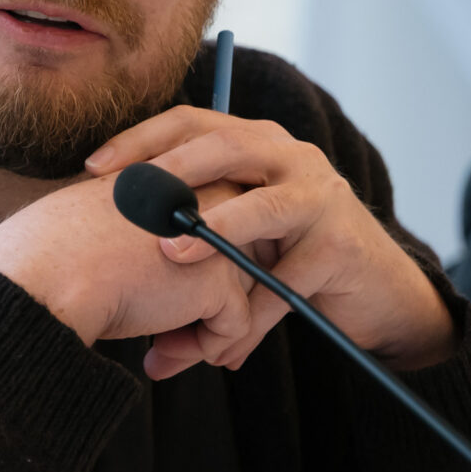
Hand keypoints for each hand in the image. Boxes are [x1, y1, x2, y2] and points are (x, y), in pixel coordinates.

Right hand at [0, 175, 269, 377]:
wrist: (45, 273)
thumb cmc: (55, 252)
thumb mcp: (110, 228)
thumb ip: (145, 239)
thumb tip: (166, 280)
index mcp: (174, 177)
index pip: (209, 232)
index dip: (192, 278)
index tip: (166, 310)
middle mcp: (206, 196)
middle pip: (231, 264)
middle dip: (206, 313)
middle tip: (167, 347)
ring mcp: (218, 238)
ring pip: (238, 298)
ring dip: (200, 336)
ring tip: (161, 357)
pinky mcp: (219, 280)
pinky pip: (233, 329)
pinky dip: (201, 350)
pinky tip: (160, 357)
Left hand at [85, 108, 455, 373]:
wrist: (376, 290)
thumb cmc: (287, 251)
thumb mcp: (238, 224)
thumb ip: (190, 220)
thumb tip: (105, 238)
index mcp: (258, 142)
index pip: (193, 121)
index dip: (141, 139)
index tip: (94, 167)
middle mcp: (292, 158)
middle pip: (226, 147)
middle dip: (173, 172)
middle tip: (129, 201)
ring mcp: (321, 200)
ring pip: (263, 208)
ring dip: (215, 232)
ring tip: (173, 255)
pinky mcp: (340, 249)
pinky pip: (286, 283)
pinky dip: (250, 319)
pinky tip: (222, 350)